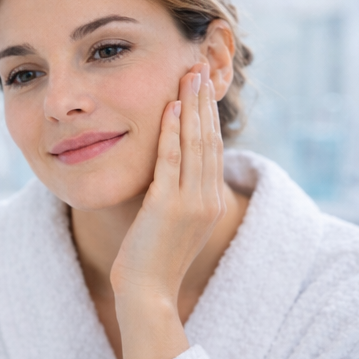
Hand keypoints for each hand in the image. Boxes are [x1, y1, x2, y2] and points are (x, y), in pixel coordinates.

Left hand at [108, 63, 226, 358]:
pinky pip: (170, 159)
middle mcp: (207, 198)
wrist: (146, 292)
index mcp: (210, 201)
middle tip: (200, 66)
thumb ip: (172, 191)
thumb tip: (164, 164)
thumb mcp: (168, 219)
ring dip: (191, 106)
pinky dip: (171, 130)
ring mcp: (191, 202)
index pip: (212, 147)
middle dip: (204, 100)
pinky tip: (169, 106)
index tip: (202, 84)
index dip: (208, 113)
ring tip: (189, 74)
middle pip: (208, 138)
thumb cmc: (148, 257)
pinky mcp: (168, 206)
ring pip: (194, 143)